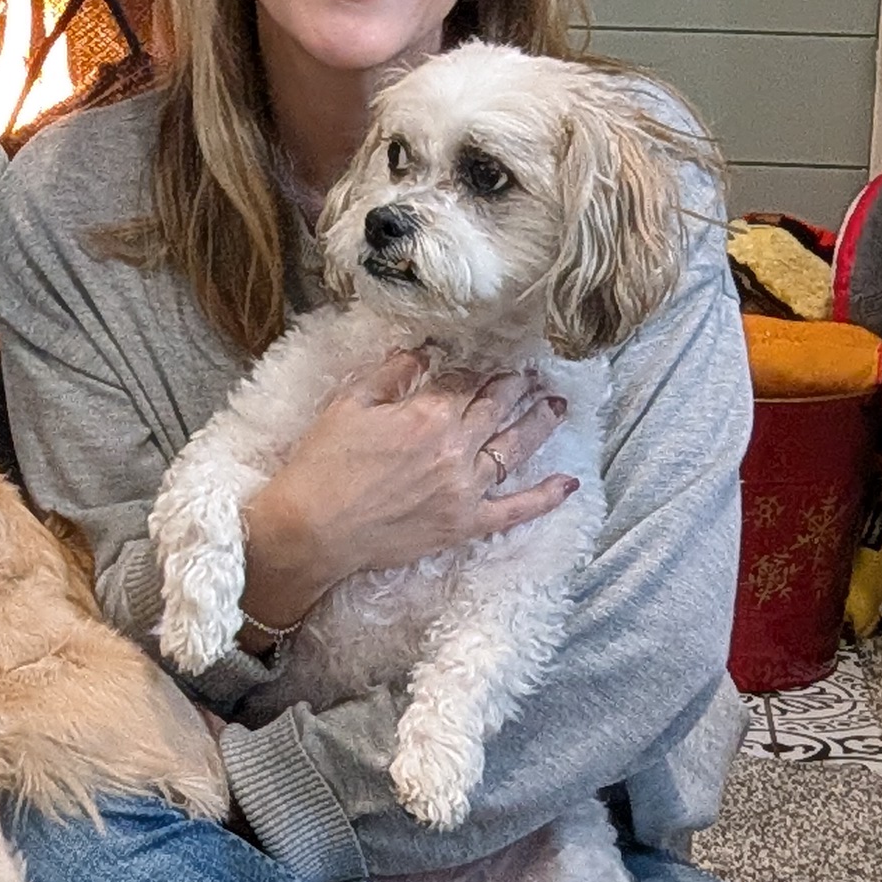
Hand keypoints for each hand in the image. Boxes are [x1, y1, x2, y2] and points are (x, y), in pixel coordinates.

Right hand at [241, 351, 576, 627]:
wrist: (312, 530)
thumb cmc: (323, 465)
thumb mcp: (350, 404)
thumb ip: (391, 373)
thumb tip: (422, 351)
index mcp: (429, 413)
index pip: (464, 380)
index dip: (476, 366)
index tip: (486, 357)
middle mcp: (456, 447)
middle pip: (497, 407)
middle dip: (516, 386)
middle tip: (533, 373)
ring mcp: (466, 488)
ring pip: (514, 448)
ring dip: (540, 424)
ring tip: (557, 406)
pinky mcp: (465, 524)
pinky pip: (516, 510)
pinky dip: (546, 497)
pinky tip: (569, 484)